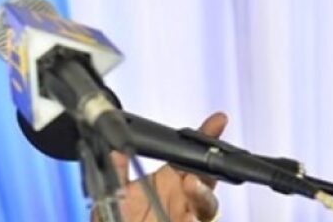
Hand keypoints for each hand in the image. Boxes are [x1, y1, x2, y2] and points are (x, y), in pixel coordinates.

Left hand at [113, 112, 227, 221]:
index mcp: (169, 182)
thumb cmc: (122, 218)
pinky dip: (194, 220)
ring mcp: (187, 216)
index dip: (205, 138)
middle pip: (206, 182)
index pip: (190, 157)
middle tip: (190, 175)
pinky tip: (188, 218)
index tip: (216, 121)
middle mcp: (183, 199)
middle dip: (205, 174)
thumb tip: (116, 151)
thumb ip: (117, 173)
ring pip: (208, 207)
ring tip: (190, 188)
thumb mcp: (115, 194)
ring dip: (202, 197)